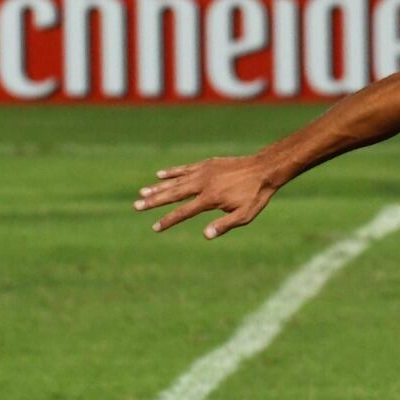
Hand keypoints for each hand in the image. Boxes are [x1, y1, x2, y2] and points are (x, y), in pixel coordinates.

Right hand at [133, 155, 278, 239]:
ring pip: (175, 181)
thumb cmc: (255, 195)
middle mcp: (202, 184)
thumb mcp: (244, 215)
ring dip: (158, 187)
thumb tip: (205, 235)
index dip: (168, 220)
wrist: (263, 169)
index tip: (155, 227)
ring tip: (142, 193)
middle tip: (136, 206)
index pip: (183, 212)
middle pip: (172, 194)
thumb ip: (224, 224)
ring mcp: (203, 172)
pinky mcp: (206, 164)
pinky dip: (172, 172)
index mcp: (210, 199)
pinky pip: (185, 169)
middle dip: (153, 201)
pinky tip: (159, 175)